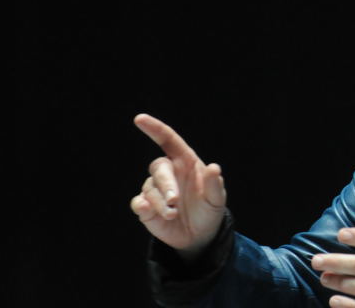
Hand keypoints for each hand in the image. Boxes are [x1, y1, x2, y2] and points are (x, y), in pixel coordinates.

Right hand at [129, 113, 226, 257]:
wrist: (200, 236)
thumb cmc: (209, 210)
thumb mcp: (216, 199)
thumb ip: (215, 185)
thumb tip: (215, 168)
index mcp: (186, 162)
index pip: (168, 140)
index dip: (154, 128)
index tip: (139, 119)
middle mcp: (169, 172)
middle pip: (158, 167)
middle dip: (166, 184)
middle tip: (174, 201)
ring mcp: (156, 190)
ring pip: (150, 189)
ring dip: (161, 203)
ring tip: (174, 215)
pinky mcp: (146, 208)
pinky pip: (138, 203)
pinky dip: (143, 207)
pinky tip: (149, 212)